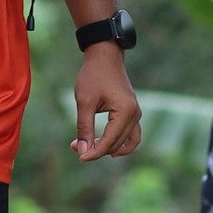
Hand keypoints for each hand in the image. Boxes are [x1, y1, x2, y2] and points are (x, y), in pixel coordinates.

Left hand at [71, 42, 139, 161]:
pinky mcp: (132, 111)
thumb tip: (83, 151)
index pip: (110, 141)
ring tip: (90, 150)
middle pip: (117, 144)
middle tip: (75, 148)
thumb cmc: (93, 76)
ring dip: (109, 148)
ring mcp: (136, 113)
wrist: (104, 55)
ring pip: (127, 142)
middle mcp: (135, 114)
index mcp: (125, 112)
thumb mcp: (84, 102)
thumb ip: (84, 128)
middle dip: (97, 150)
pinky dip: (119, 142)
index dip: (94, 152)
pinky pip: (131, 134)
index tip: (79, 157)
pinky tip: (104, 145)